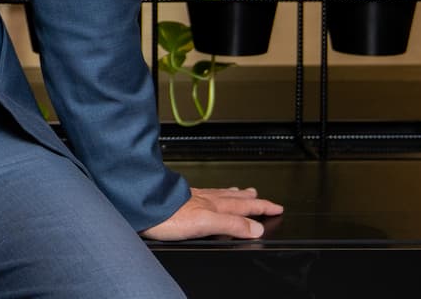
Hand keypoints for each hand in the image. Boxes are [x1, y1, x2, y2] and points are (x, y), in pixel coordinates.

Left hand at [141, 186, 283, 240]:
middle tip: (261, 196)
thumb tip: (255, 228)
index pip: (244, 207)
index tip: (276, 207)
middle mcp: (206, 200)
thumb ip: (231, 225)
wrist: (144, 207)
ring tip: (241, 191)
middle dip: (250, 198)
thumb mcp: (206, 224)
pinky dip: (213, 194)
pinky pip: (205, 194)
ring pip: (220, 194)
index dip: (262, 207)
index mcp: (215, 206)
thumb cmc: (168, 216)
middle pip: (234, 198)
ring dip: (233, 194)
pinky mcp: (181, 200)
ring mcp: (193, 198)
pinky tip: (207, 194)